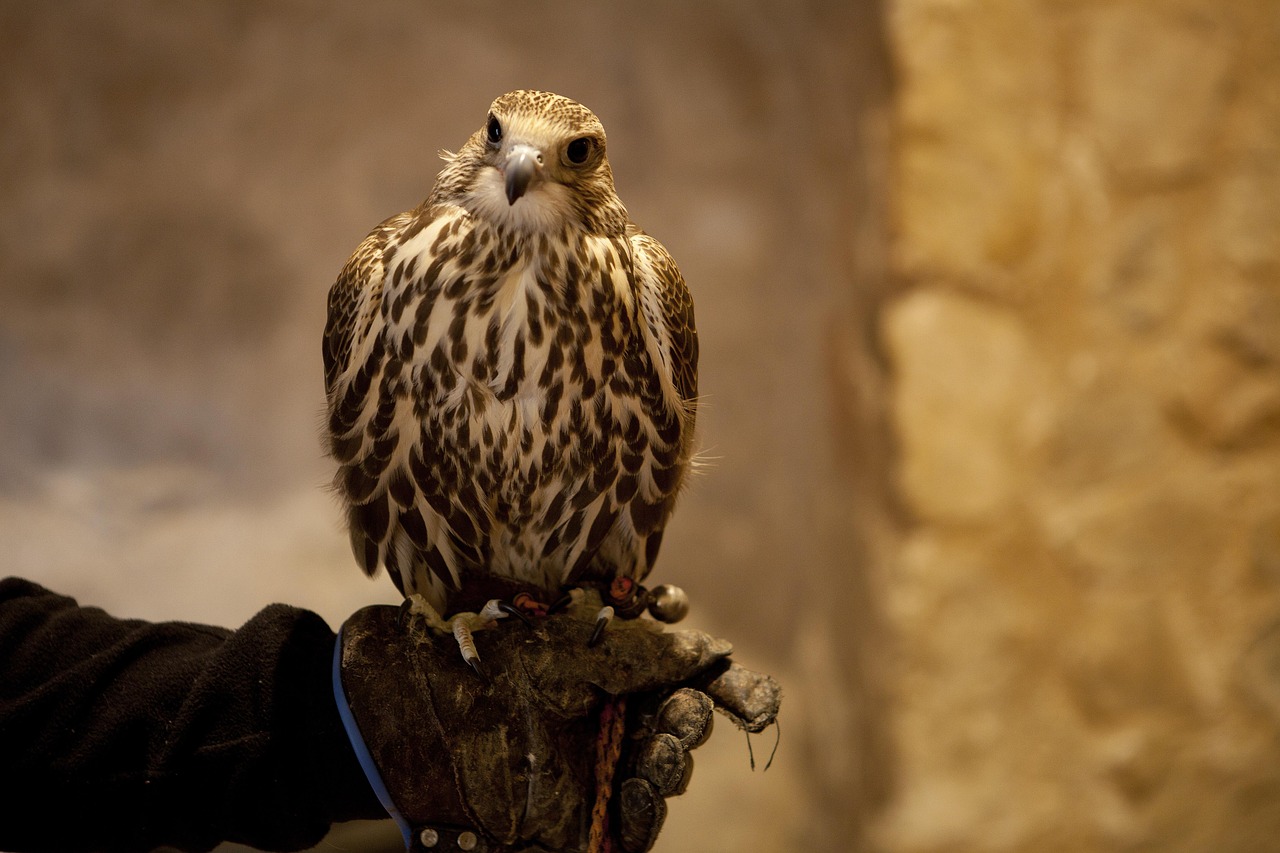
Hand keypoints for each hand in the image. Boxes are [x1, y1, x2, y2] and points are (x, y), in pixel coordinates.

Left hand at [335, 605, 779, 851]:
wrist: (402, 716)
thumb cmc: (477, 665)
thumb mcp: (565, 648)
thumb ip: (638, 651)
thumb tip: (706, 649)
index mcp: (604, 666)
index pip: (681, 676)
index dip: (725, 687)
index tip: (757, 701)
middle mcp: (603, 715)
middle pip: (679, 724)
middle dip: (693, 722)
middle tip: (684, 715)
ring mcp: (589, 767)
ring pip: (661, 773)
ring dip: (672, 764)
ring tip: (661, 751)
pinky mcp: (573, 820)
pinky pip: (629, 826)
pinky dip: (643, 812)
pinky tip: (640, 792)